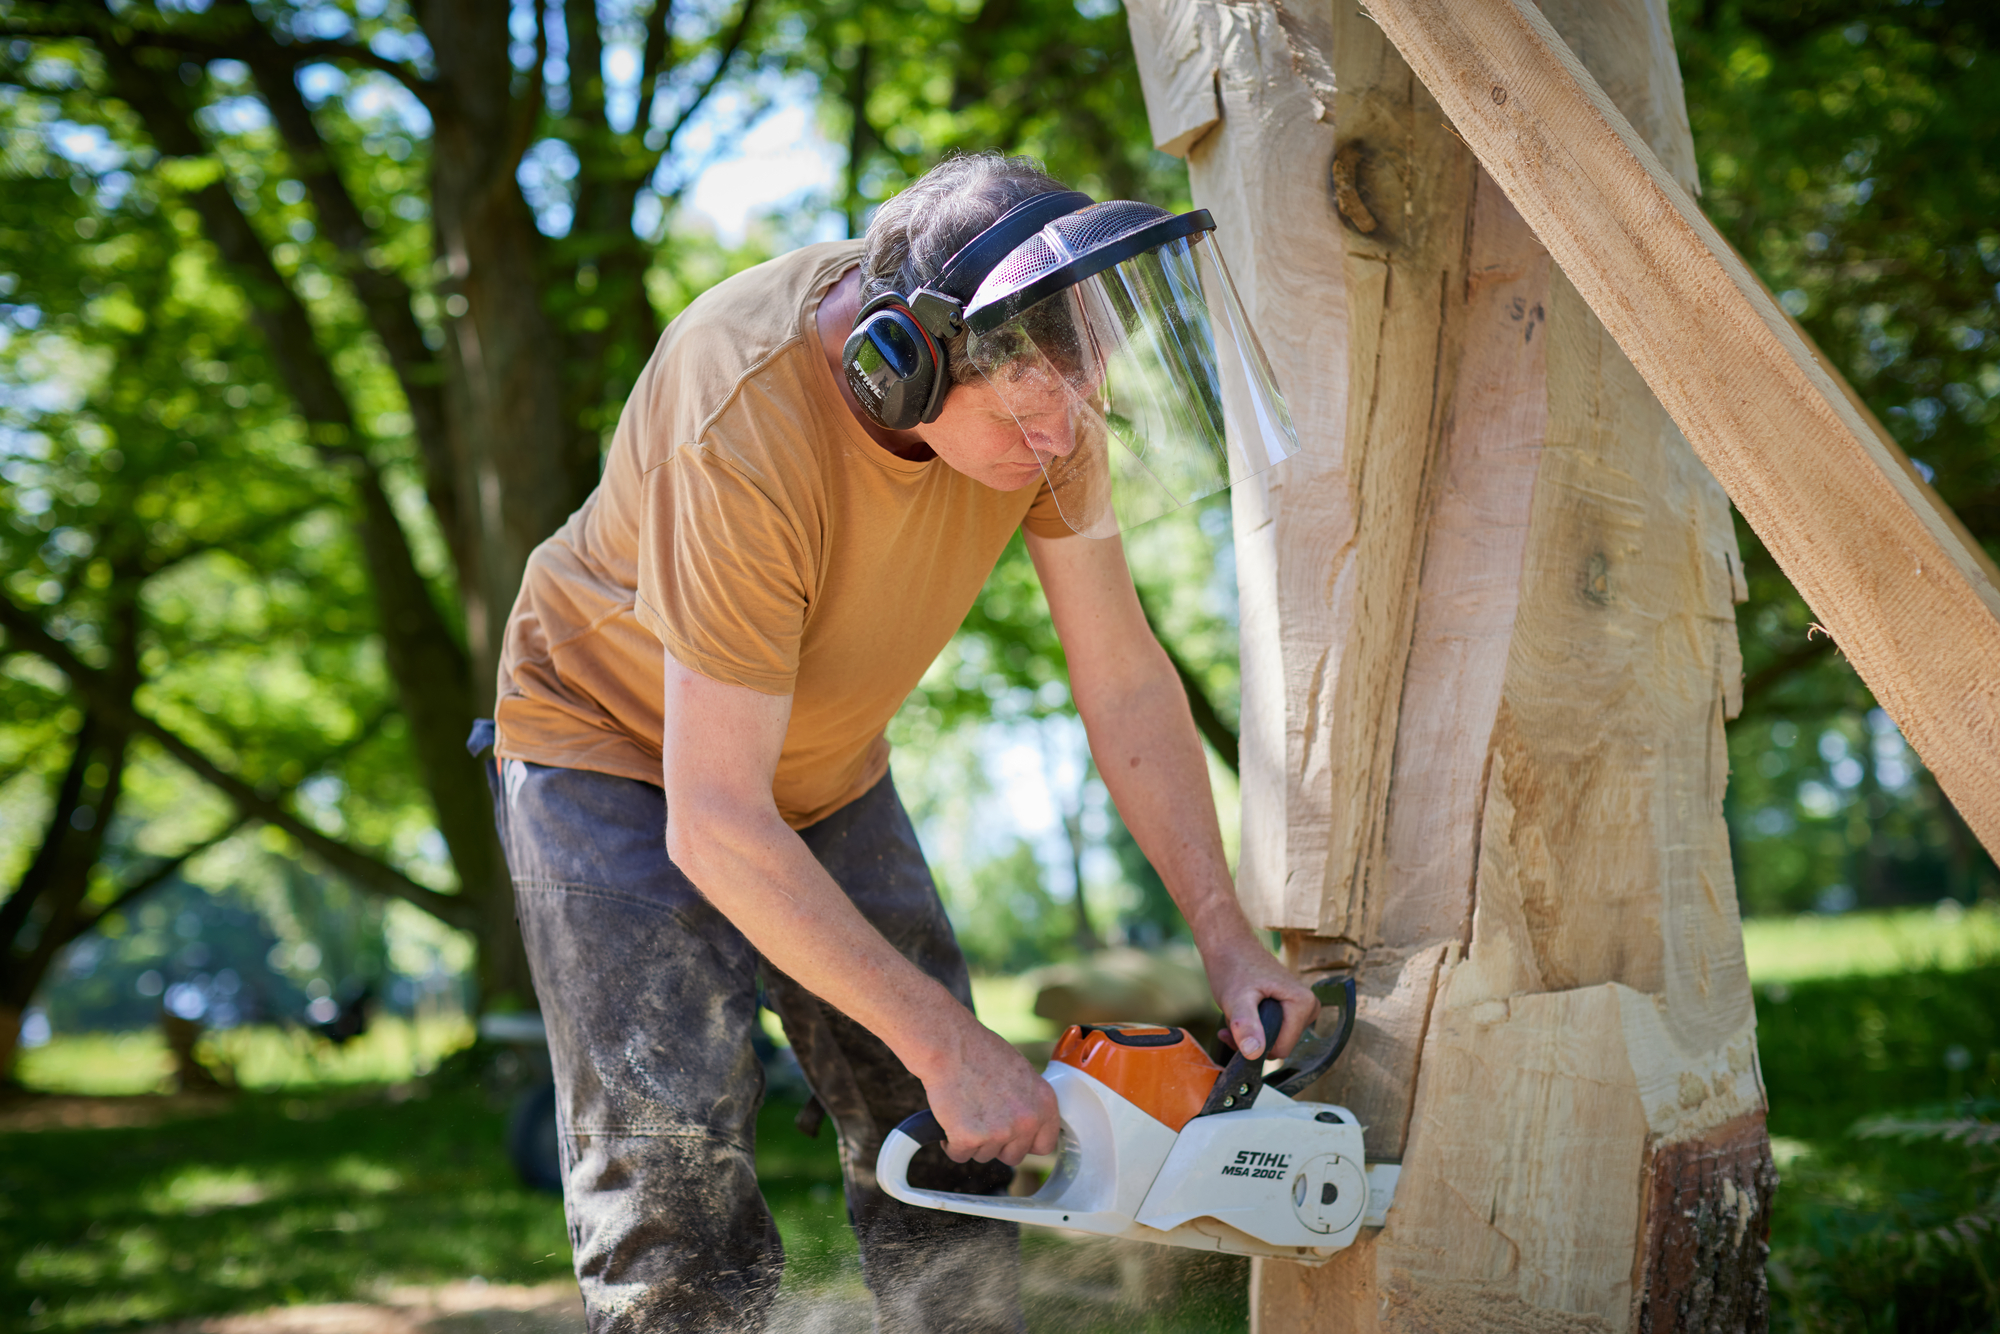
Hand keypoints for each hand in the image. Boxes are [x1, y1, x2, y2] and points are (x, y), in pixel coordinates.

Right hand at [917, 1020, 1059, 1166]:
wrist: (950, 1045)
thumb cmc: (981, 1052)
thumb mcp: (1021, 1073)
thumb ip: (1029, 1103)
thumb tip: (1027, 1123)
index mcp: (1044, 1103)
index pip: (1045, 1145)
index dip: (1026, 1142)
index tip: (1014, 1137)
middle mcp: (1026, 1121)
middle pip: (1014, 1155)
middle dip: (997, 1144)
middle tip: (983, 1119)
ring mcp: (999, 1132)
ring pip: (985, 1155)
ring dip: (973, 1141)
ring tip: (966, 1110)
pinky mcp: (969, 1139)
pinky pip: (960, 1155)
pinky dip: (951, 1142)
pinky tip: (951, 1118)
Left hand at [1202, 934, 1318, 1060]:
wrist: (1228, 945)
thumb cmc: (1232, 966)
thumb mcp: (1235, 999)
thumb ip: (1246, 1026)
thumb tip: (1254, 1053)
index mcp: (1304, 1004)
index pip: (1282, 1050)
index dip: (1255, 1045)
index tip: (1234, 1031)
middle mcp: (1310, 1005)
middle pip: (1279, 1046)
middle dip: (1252, 1039)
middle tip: (1230, 1023)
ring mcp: (1302, 1007)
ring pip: (1274, 1039)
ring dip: (1250, 1034)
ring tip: (1233, 1015)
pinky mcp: (1292, 1007)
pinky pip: (1274, 1030)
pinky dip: (1254, 1027)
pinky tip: (1238, 1015)